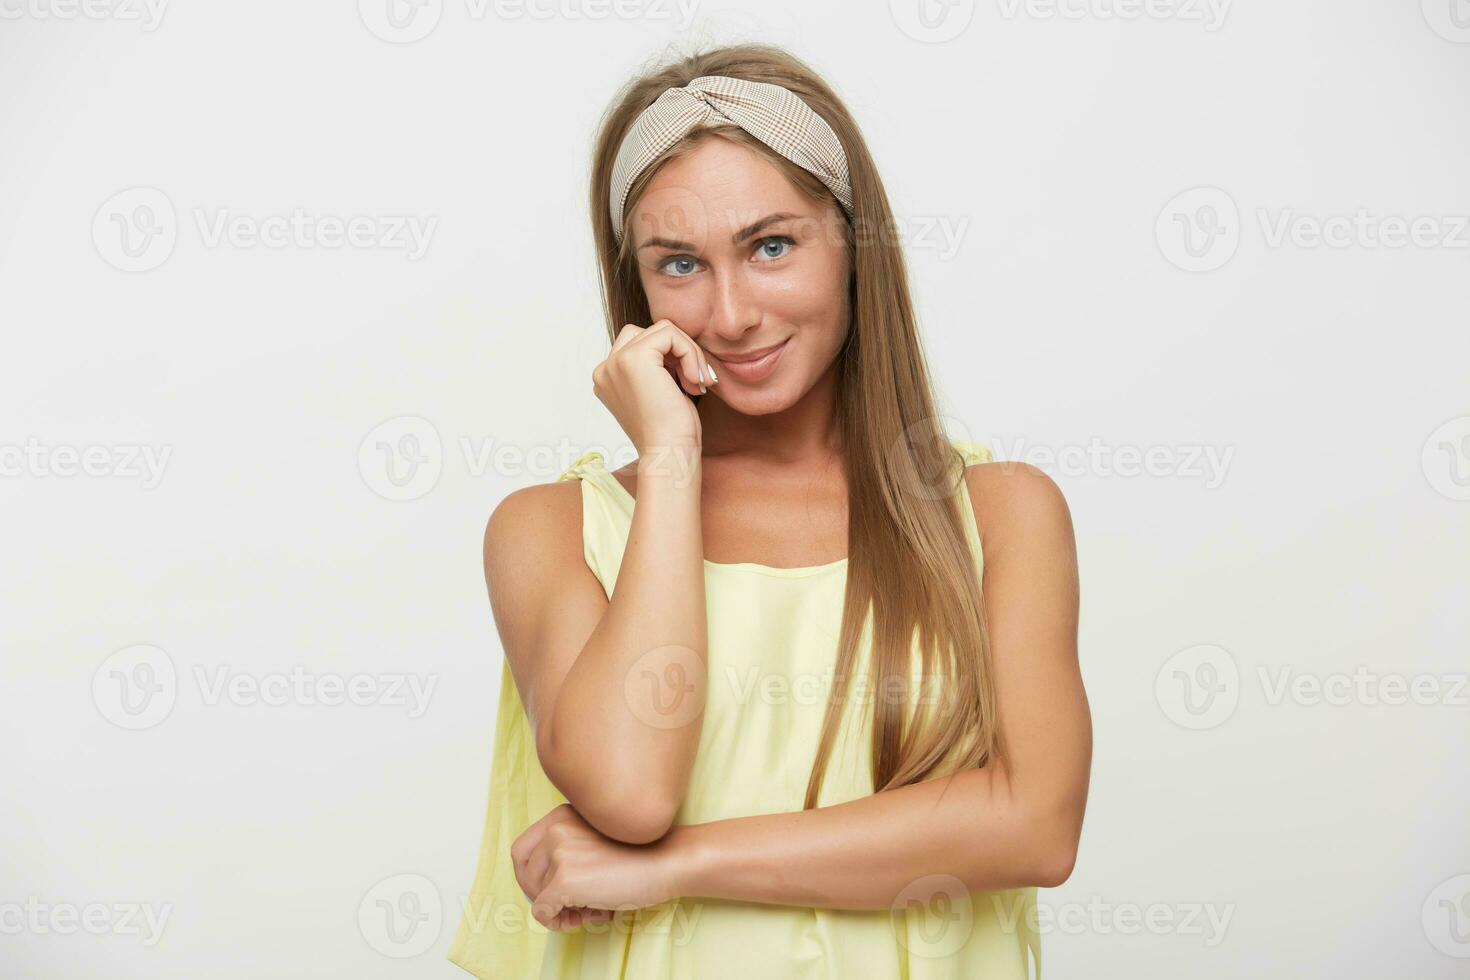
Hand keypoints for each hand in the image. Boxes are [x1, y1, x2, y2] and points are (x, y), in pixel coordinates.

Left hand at [510, 803, 686, 931]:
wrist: (667, 859)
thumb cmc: (639, 853)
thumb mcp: (593, 837)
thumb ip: (566, 849)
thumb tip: (540, 890)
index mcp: (561, 815)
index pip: (520, 850)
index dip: (530, 876)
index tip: (550, 889)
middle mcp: (556, 828)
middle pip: (524, 874)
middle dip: (544, 895)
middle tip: (572, 904)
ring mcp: (559, 853)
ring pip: (535, 895)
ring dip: (559, 909)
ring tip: (592, 908)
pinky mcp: (564, 880)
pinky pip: (542, 912)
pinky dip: (558, 923)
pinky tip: (586, 917)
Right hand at [592, 319, 714, 453]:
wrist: (669, 453)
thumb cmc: (671, 432)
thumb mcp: (658, 392)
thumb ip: (656, 367)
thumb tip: (674, 341)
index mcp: (607, 379)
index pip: (640, 345)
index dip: (670, 358)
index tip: (688, 384)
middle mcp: (605, 369)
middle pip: (648, 333)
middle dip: (678, 351)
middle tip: (696, 381)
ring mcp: (616, 362)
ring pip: (662, 330)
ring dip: (688, 352)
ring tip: (697, 382)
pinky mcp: (634, 358)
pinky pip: (670, 333)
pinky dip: (690, 353)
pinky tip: (695, 380)